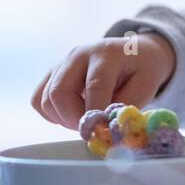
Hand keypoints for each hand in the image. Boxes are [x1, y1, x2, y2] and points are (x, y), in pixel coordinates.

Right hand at [31, 31, 175, 128]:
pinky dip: (51, 114)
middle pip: (60, 92)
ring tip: (84, 121)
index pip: (94, 86)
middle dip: (73, 119)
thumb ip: (126, 106)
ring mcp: (62, 62)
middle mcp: (79, 54)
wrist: (133, 52)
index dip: (95, 114)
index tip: (102, 132)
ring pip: (45, 98)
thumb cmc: (141, 70)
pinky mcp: (52, 72)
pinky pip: (38, 99)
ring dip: (62, 119)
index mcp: (107, 54)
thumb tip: (106, 129)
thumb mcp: (146, 85)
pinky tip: (72, 114)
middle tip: (90, 130)